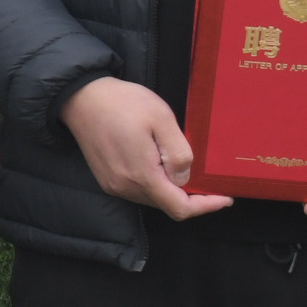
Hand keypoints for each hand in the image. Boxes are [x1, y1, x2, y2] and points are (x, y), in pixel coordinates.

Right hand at [59, 76, 231, 219]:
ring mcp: (114, 184)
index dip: (206, 206)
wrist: (81, 98)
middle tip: (209, 179)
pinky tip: (161, 164)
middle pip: (167, 205)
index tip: (225, 197)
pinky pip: (138, 190)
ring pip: (152, 199)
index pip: (179, 208)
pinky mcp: (107, 179)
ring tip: (184, 168)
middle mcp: (126, 187)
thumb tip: (186, 179)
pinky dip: (156, 184)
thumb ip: (178, 152)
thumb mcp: (161, 119)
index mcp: (142, 175)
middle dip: (191, 197)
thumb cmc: (123, 103)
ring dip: (172, 190)